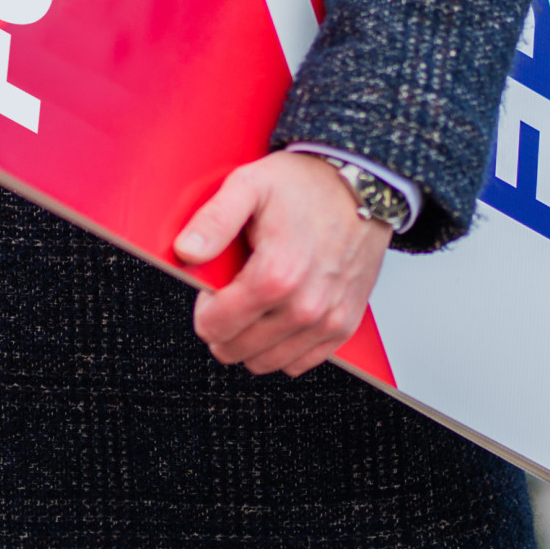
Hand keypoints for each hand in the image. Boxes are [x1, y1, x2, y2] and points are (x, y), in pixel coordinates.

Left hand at [173, 153, 390, 378]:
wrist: (363, 185)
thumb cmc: (305, 185)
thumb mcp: (249, 185)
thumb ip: (214, 220)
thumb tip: (186, 251)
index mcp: (276, 274)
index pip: (215, 325)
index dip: (204, 309)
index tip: (211, 290)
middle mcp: (305, 305)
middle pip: (236, 349)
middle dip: (223, 326)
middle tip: (231, 295)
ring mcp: (327, 320)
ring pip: (265, 362)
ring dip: (250, 341)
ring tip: (254, 304)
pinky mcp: (343, 326)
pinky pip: (299, 363)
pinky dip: (282, 348)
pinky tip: (278, 318)